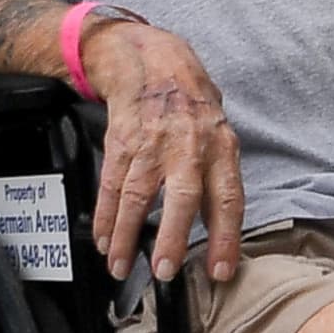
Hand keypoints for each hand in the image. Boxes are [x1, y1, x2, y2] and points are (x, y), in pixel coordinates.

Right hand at [77, 19, 245, 283]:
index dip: (225, 237)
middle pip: (182, 198)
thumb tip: (222, 230)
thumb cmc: (191, 104)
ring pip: (138, 196)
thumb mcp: (219, 135)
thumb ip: (219, 178)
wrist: (151, 60)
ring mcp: (151, 144)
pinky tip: (105, 240)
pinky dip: (106, 216)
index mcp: (220, 148)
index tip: (220, 272)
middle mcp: (188, 147)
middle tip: (164, 272)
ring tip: (121, 267)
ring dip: (126, 236)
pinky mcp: (121, 143)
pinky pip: (112, 185)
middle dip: (172, 238)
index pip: (229, 198)